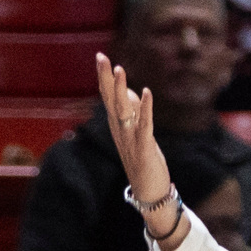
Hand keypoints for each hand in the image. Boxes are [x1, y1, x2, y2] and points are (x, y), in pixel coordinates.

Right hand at [94, 51, 180, 235]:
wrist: (150, 193)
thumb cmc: (144, 162)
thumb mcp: (138, 134)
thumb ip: (133, 113)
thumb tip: (131, 92)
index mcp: (118, 127)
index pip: (108, 98)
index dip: (104, 78)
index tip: (100, 56)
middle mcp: (120, 132)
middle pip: (110, 101)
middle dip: (106, 79)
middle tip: (101, 57)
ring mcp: (130, 141)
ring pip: (123, 111)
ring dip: (121, 91)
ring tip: (120, 70)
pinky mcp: (144, 149)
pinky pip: (143, 126)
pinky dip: (144, 109)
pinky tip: (146, 93)